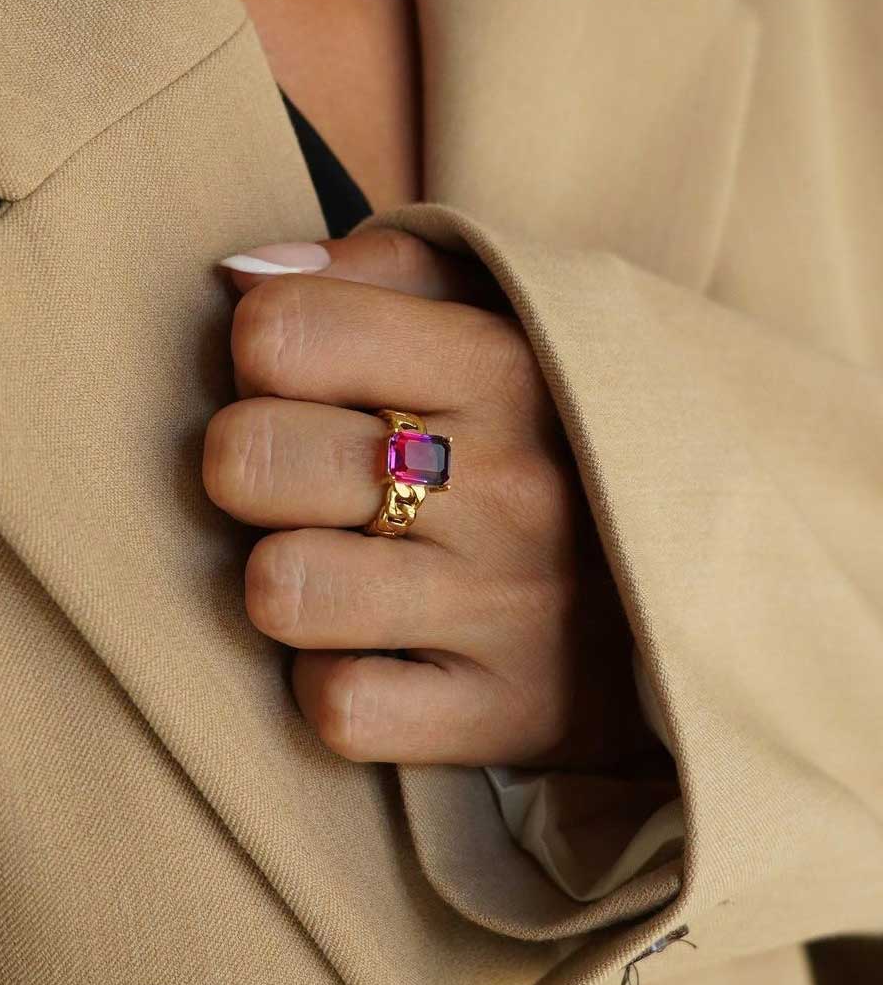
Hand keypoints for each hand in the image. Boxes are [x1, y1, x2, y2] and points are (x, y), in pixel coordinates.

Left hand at [203, 230, 656, 768]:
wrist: (745, 570)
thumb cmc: (574, 428)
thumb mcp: (510, 313)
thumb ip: (380, 270)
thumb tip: (238, 273)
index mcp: (501, 363)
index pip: (280, 331)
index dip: (263, 348)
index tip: (306, 373)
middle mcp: (503, 485)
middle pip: (249, 456)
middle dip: (249, 460)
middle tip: (306, 474)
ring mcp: (505, 609)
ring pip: (279, 589)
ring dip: (284, 578)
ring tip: (339, 562)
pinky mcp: (506, 714)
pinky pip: (340, 710)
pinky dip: (335, 682)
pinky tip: (377, 649)